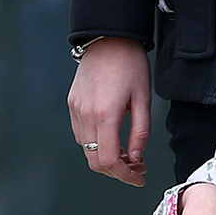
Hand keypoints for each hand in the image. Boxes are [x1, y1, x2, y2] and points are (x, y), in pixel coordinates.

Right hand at [68, 38, 152, 186]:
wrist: (108, 37)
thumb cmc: (130, 64)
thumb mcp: (143, 99)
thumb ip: (140, 132)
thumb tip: (136, 157)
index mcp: (105, 115)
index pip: (109, 160)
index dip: (125, 175)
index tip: (139, 177)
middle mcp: (85, 115)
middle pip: (94, 160)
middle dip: (117, 171)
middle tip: (137, 167)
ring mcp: (75, 110)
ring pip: (86, 149)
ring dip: (106, 158)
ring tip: (128, 153)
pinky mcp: (72, 104)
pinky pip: (81, 134)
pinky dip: (95, 144)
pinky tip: (112, 138)